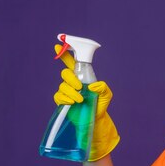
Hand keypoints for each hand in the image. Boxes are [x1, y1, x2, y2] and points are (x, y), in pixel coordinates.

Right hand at [53, 44, 119, 160]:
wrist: (95, 120)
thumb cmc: (100, 105)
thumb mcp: (106, 95)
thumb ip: (103, 88)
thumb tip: (92, 86)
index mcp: (82, 77)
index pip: (72, 63)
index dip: (64, 53)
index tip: (58, 45)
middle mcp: (73, 82)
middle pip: (65, 73)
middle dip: (71, 79)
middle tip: (79, 87)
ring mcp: (67, 92)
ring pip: (62, 86)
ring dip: (70, 92)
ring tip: (80, 100)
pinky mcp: (63, 101)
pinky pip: (58, 96)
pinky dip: (65, 99)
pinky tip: (72, 103)